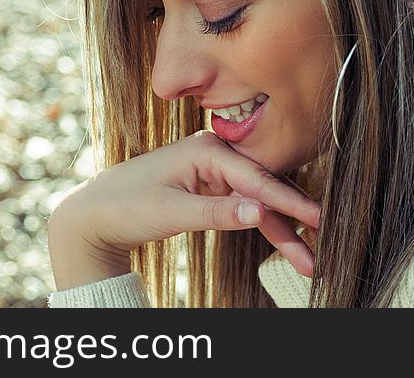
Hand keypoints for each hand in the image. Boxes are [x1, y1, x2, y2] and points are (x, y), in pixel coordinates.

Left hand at [48, 130, 320, 289]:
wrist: (94, 212)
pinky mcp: (210, 187)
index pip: (257, 178)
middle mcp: (214, 154)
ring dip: (281, 230)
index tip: (319, 219)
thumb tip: (260, 214)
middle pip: (263, 190)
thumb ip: (216, 213)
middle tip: (316, 255)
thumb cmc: (125, 206)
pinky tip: (284, 243)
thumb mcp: (170, 212)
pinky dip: (262, 226)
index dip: (289, 202)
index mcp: (205, 150)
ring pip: (257, 201)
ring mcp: (214, 170)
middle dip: (292, 222)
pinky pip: (244, 206)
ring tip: (306, 262)